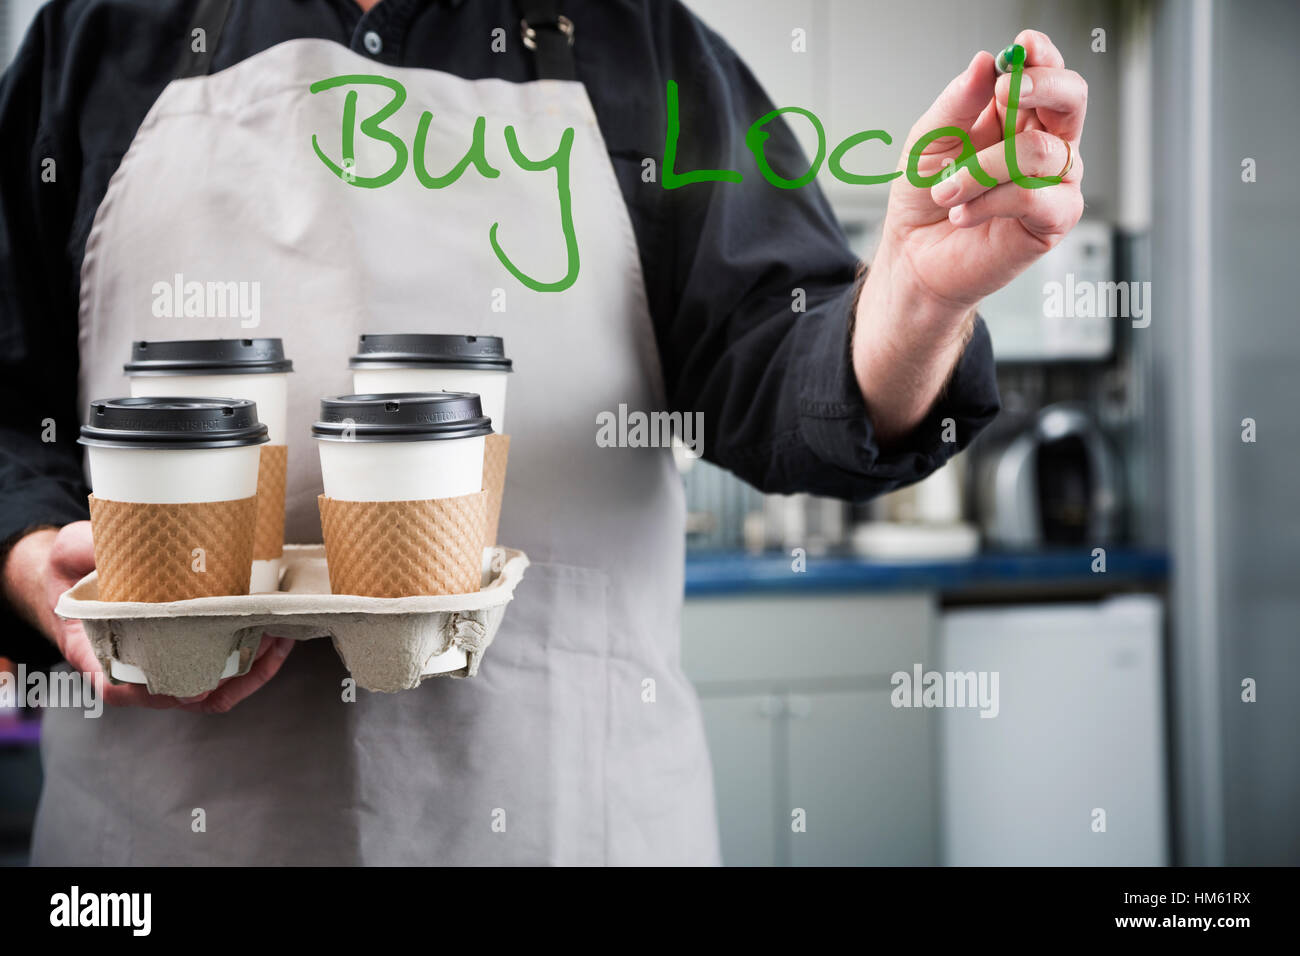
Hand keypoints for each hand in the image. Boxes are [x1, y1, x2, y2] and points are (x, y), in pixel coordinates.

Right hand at [2, 522, 293, 712]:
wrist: (78, 575)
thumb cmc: (72, 569)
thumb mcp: (70, 551)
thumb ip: (85, 548)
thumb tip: (104, 545)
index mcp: (96, 649)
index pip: (118, 685)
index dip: (154, 691)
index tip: (190, 685)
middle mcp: (132, 666)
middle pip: (178, 692)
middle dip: (221, 676)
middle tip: (255, 644)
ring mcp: (164, 663)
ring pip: (209, 689)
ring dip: (247, 672)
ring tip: (276, 639)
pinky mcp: (190, 651)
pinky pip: (224, 673)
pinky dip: (252, 663)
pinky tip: (277, 640)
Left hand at [886, 29, 1086, 304]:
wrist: (913, 257)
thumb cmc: (925, 198)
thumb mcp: (929, 140)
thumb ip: (957, 102)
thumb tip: (985, 62)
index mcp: (1015, 115)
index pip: (1045, 72)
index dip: (1041, 56)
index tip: (1021, 46)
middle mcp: (1042, 143)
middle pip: (1072, 98)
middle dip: (1042, 85)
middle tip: (1006, 90)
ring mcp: (1053, 181)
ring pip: (1041, 152)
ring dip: (984, 169)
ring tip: (946, 191)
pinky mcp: (1053, 220)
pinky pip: (1035, 196)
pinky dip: (991, 201)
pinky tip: (963, 213)